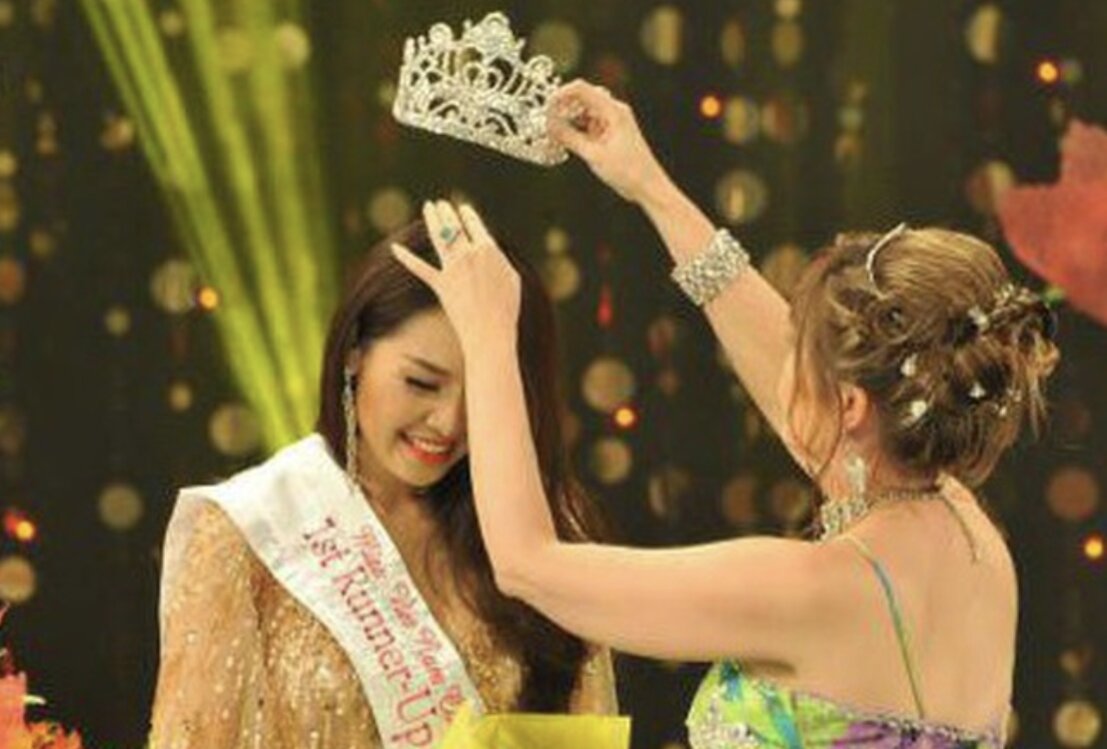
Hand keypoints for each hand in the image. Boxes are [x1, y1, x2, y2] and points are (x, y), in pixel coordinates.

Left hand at [391, 201, 521, 350]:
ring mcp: (452, 268)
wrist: (490, 331)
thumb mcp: (512, 278)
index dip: (468, 215)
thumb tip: (488, 252)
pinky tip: (394, 248)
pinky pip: (420, 268)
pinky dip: (406, 258)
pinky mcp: (440, 284)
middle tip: (440, 204)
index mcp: (489, 249)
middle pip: (455, 226)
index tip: (463, 209)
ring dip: (432, 219)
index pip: (475, 225)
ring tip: (428, 207)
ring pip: (439, 237)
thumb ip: (498, 260)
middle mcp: (468, 254)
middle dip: (446, 212)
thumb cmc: (506, 308)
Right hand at [548, 80, 670, 203]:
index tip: (545, 108)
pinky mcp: (609, 132)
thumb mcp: (594, 154)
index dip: (560, 95)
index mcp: (613, 111)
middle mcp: (613, 111)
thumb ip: (569, 137)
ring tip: (552, 133)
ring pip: (583, 111)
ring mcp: (612, 121)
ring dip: (567, 119)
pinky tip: (564, 139)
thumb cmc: (628, 171)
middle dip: (561, 107)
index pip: (581, 89)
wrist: (648, 186)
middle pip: (581, 98)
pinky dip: (575, 129)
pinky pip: (588, 123)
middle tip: (545, 122)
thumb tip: (548, 124)